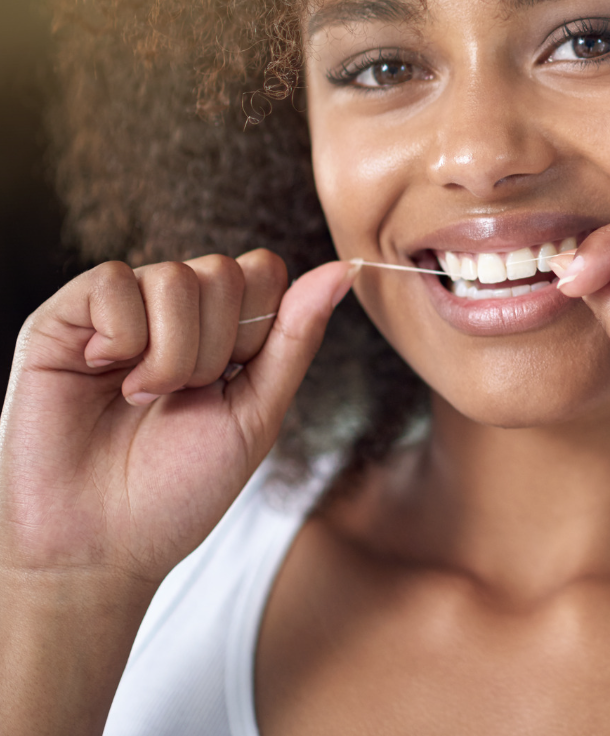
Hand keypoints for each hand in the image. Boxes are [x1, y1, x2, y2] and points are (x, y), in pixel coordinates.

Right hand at [0, 252, 354, 585]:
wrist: (101, 544)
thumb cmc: (180, 488)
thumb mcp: (258, 412)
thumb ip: (297, 336)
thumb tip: (343, 268)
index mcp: (222, 328)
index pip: (263, 270)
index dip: (259, 325)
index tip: (232, 381)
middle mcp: (170, 311)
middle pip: (224, 272)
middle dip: (217, 349)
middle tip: (181, 399)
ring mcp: (118, 311)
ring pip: (174, 276)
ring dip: (172, 354)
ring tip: (144, 398)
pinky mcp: (63, 318)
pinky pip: (112, 280)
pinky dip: (121, 336)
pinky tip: (103, 373)